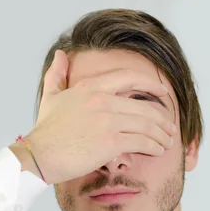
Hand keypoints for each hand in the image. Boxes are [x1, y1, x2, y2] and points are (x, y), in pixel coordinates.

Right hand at [23, 50, 175, 183]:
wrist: (39, 156)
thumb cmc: (46, 130)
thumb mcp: (51, 96)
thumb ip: (57, 74)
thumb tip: (60, 54)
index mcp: (91, 87)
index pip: (130, 78)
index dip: (151, 84)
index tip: (163, 93)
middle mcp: (101, 99)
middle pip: (144, 106)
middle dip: (163, 118)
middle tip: (170, 127)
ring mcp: (107, 120)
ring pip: (147, 124)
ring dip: (162, 134)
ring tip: (168, 142)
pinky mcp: (110, 142)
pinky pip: (141, 142)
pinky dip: (154, 146)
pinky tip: (158, 150)